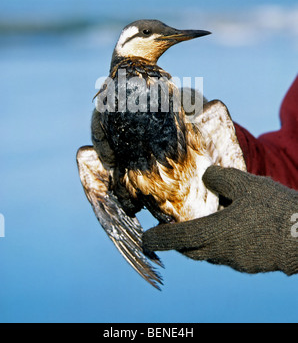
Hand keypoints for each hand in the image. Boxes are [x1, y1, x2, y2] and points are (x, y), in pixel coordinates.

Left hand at [143, 166, 297, 275]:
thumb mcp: (245, 184)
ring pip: (211, 254)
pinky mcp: (252, 264)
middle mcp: (223, 252)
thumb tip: (207, 177)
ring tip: (204, 226)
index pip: (179, 239)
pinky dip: (221, 245)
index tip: (146, 240)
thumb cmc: (274, 209)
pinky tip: (233, 230)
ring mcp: (239, 261)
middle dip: (179, 243)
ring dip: (202, 244)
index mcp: (216, 233)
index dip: (160, 239)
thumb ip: (220, 179)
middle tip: (174, 232)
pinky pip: (229, 256)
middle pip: (193, 251)